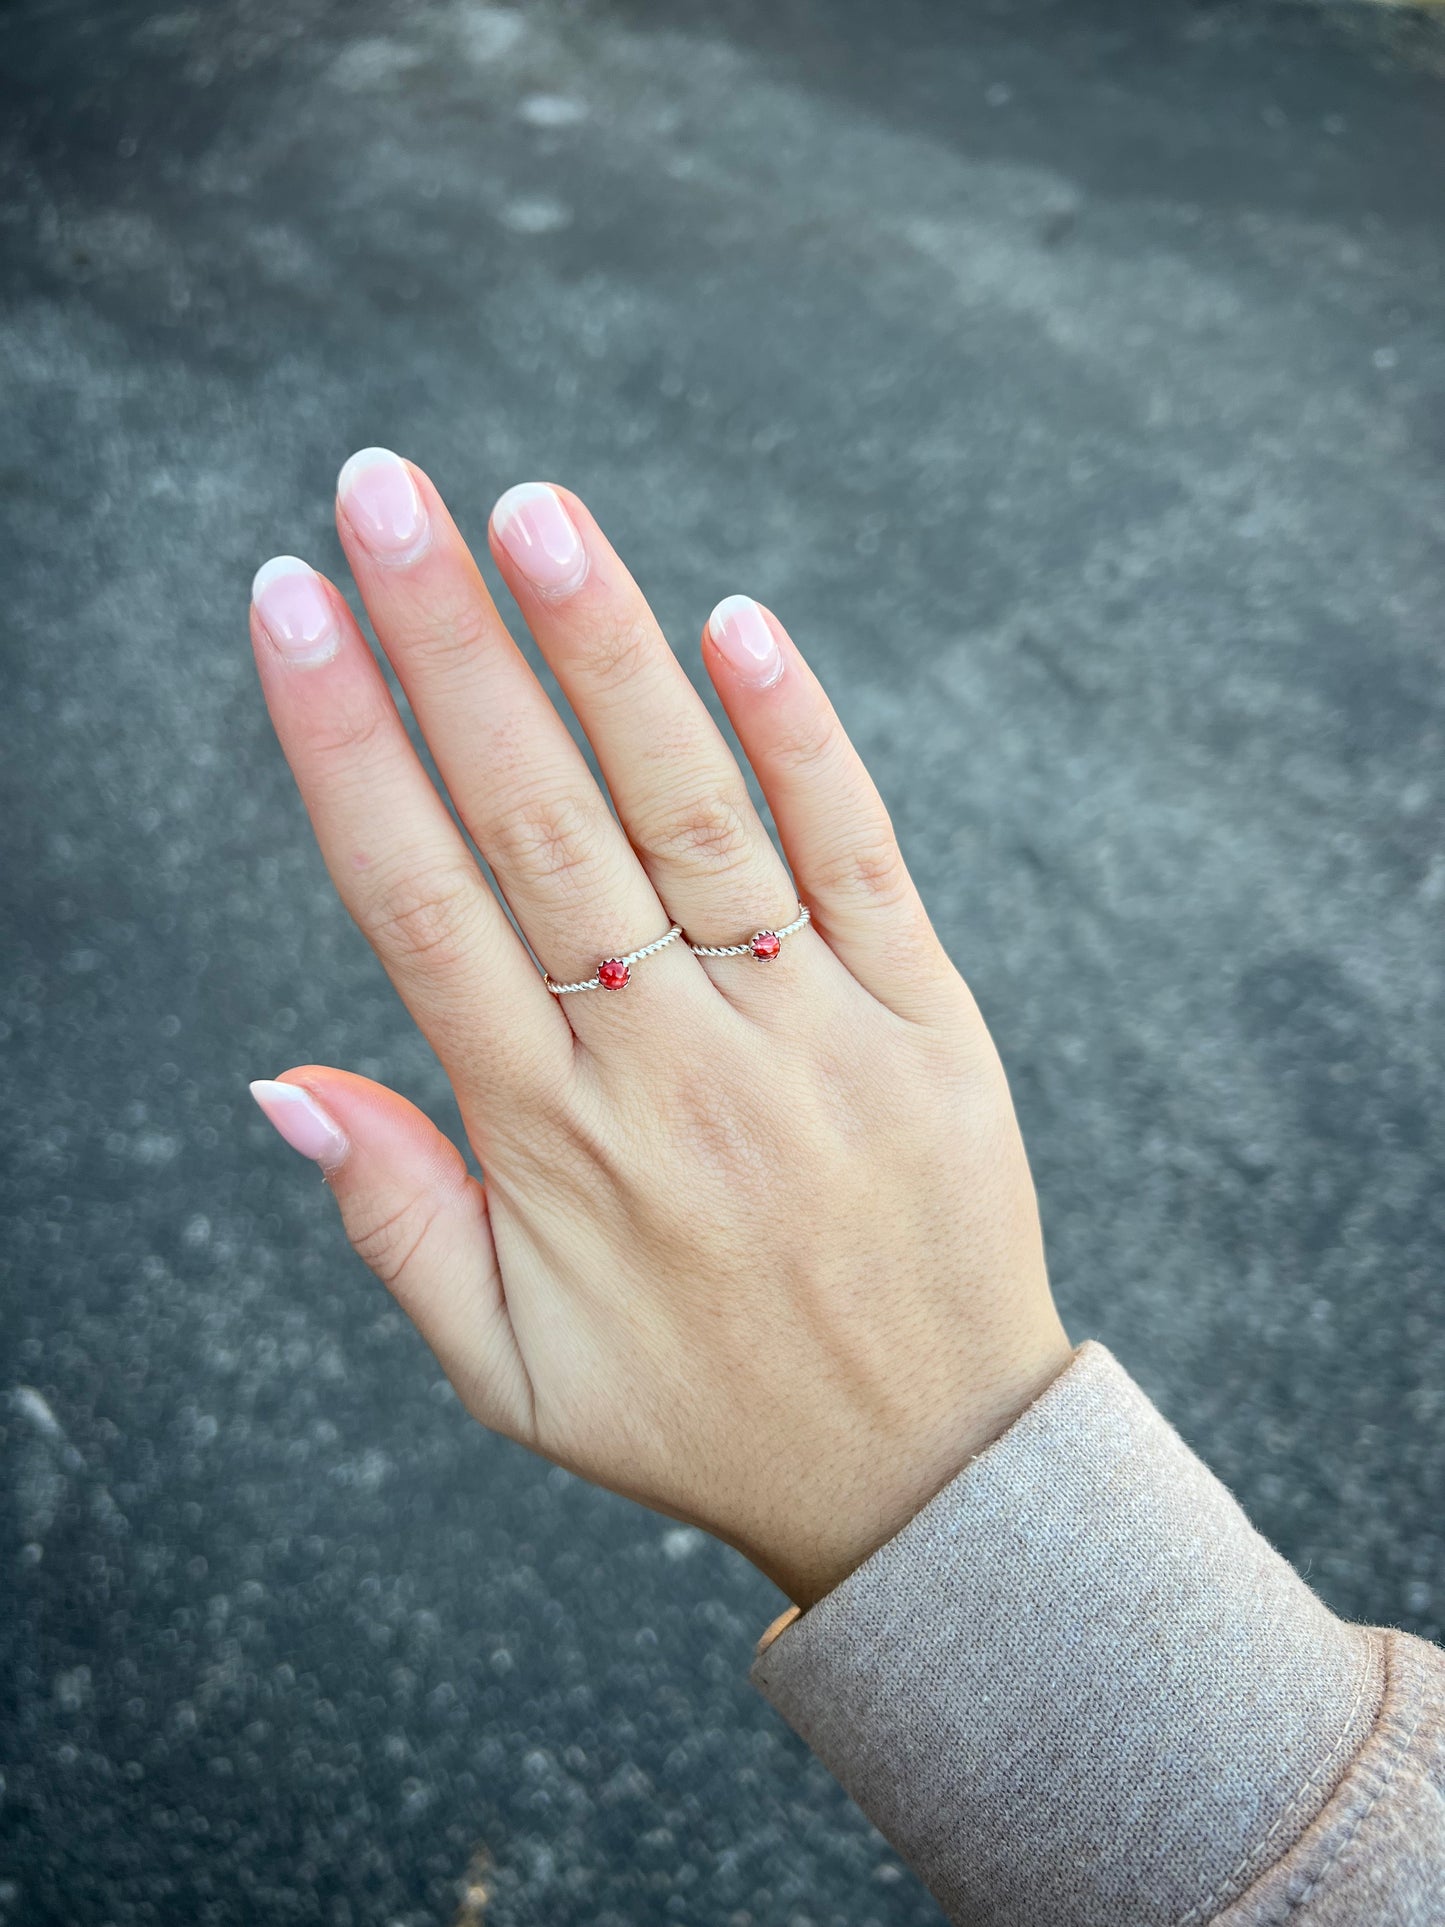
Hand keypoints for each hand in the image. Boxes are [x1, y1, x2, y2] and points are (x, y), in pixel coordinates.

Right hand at [246, 452, 1071, 1608]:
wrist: (924, 1471)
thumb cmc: (696, 1414)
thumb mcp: (508, 1370)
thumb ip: (395, 1220)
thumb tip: (276, 1079)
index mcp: (550, 1141)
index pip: (419, 906)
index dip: (345, 746)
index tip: (291, 611)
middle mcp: (669, 1064)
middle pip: (537, 825)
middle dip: (447, 647)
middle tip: (378, 492)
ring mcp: (804, 1030)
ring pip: (689, 815)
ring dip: (605, 655)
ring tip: (530, 511)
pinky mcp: (923, 1017)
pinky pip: (857, 858)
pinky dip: (802, 740)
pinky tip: (740, 626)